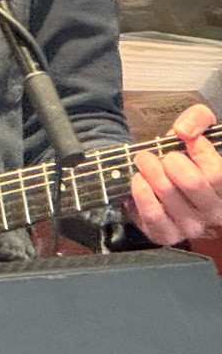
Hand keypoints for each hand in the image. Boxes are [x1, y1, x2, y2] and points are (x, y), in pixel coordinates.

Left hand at [127, 104, 221, 245]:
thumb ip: (199, 118)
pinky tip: (138, 180)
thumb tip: (183, 130)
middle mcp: (215, 211)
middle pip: (192, 183)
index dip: (200, 150)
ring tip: (144, 161)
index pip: (218, 173)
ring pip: (169, 196)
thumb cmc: (188, 158)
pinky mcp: (168, 234)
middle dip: (169, 161)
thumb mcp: (199, 130)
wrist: (162, 178)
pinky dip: (141, 194)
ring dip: (150, 172)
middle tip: (154, 153)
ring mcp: (193, 226)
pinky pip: (153, 216)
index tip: (186, 140)